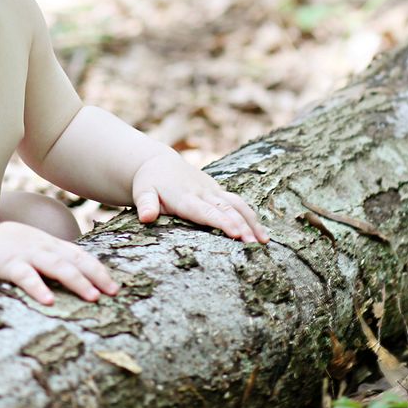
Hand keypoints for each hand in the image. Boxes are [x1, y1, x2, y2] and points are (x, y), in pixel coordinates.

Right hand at [0, 221, 120, 305]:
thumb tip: (77, 275)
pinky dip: (39, 288)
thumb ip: (53, 257)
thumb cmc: (6, 247)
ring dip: (76, 282)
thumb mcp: (34, 247)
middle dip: (96, 276)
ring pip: (57, 267)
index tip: (115, 286)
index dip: (99, 270)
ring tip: (92, 297)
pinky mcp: (8, 265)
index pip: (81, 256)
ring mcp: (26, 255)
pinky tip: (50, 301)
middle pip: (75, 261)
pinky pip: (26, 277)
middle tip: (112, 292)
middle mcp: (43, 248)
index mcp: (50, 245)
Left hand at [132, 153, 268, 243]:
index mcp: (186, 197)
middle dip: (242, 226)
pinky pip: (238, 203)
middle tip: (255, 244)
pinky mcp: (218, 191)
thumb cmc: (150, 183)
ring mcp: (213, 191)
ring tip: (264, 241)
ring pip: (237, 205)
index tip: (236, 234)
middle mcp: (203, 193)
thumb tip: (146, 217)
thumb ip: (145, 204)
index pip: (206, 212)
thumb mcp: (142, 192)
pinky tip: (261, 232)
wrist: (159, 163)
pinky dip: (250, 216)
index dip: (222, 222)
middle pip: (226, 210)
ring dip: (252, 222)